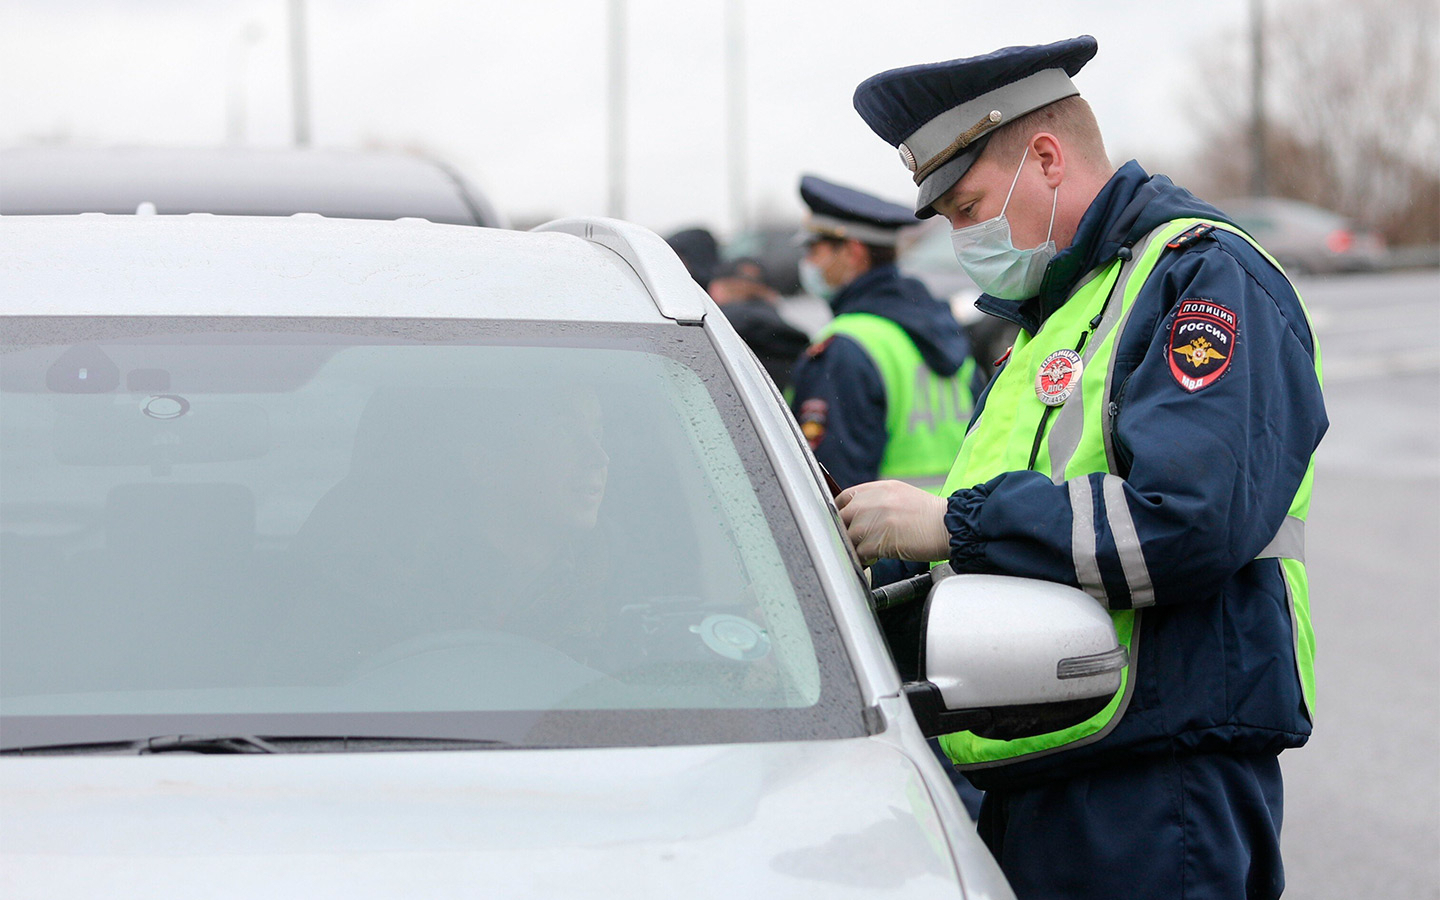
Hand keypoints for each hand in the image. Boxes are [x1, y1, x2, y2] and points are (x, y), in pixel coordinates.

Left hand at [835, 480, 949, 564]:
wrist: (949, 526)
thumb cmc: (929, 516)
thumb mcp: (900, 495)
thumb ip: (877, 500)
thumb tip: (858, 514)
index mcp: (879, 488)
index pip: (844, 497)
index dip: (842, 512)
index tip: (845, 523)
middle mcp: (874, 501)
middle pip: (842, 517)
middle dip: (847, 530)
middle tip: (858, 540)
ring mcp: (876, 520)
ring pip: (850, 536)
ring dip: (857, 546)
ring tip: (870, 550)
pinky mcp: (879, 540)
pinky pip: (860, 552)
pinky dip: (865, 558)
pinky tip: (876, 557)